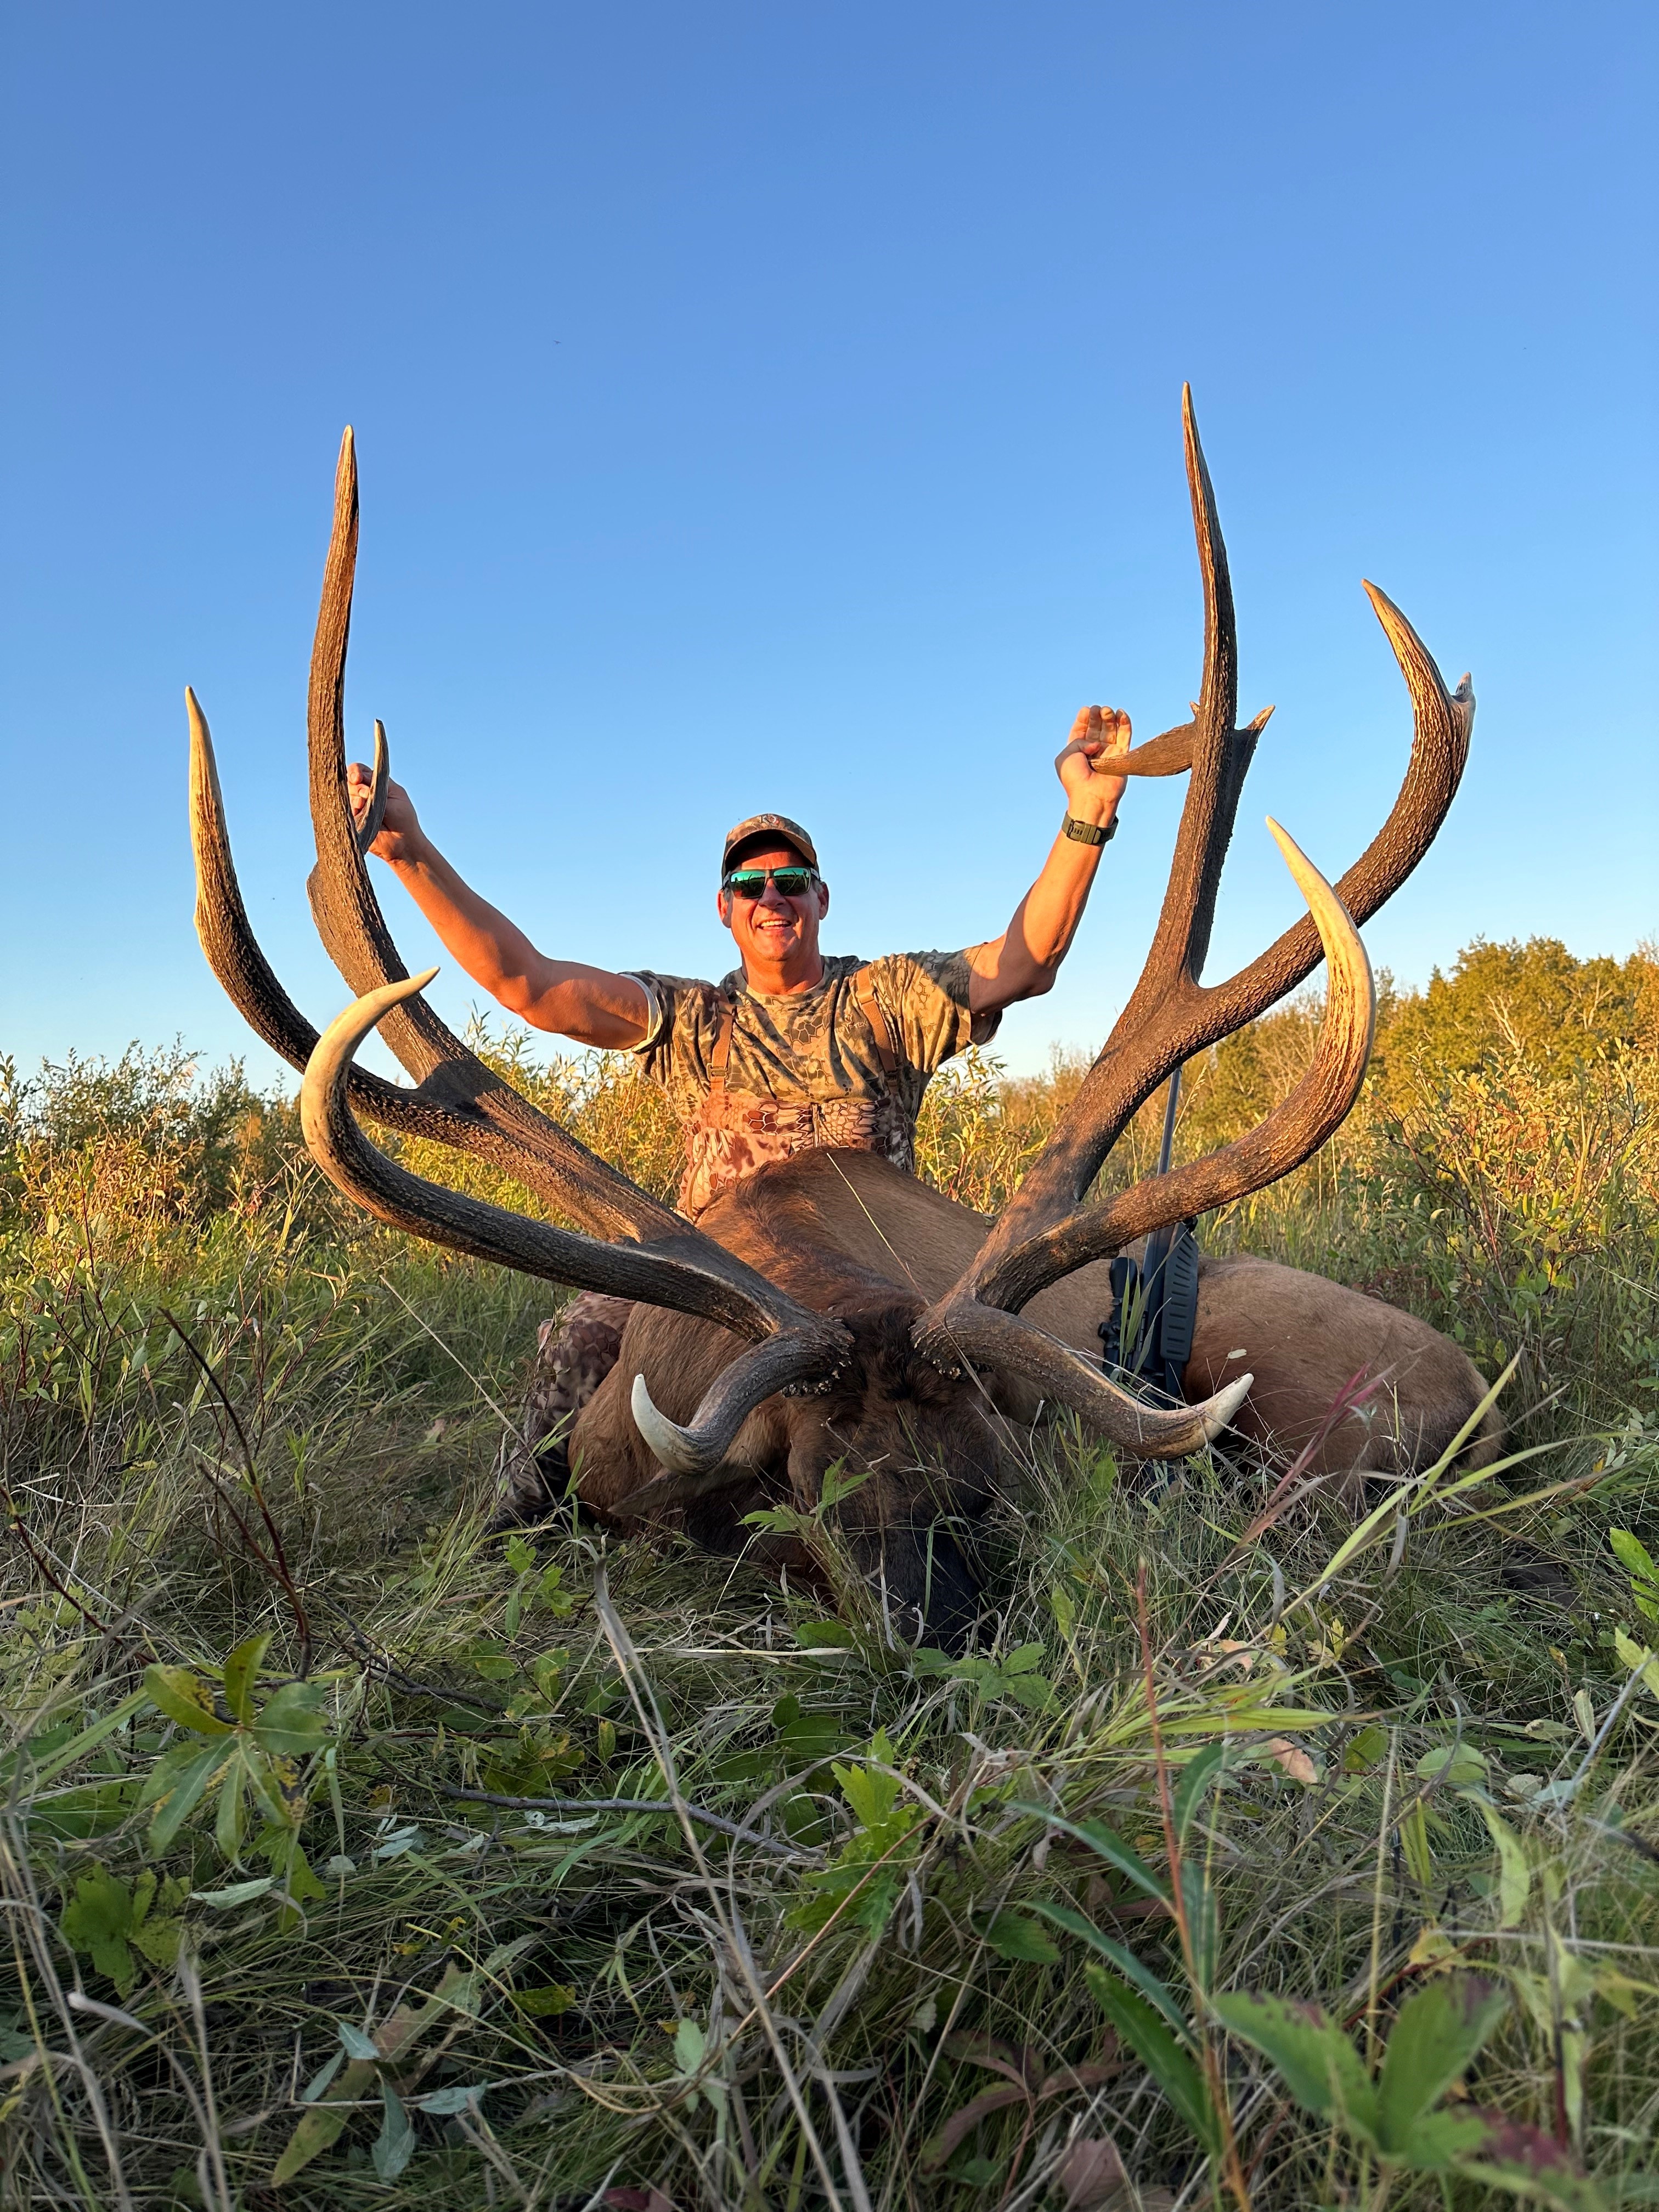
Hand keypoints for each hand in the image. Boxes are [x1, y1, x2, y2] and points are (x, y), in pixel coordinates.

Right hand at [346, 762, 423, 863]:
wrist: (403, 844)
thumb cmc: (403, 819)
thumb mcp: (394, 796)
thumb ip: (375, 786)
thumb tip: (357, 779)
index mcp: (376, 783)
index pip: (360, 770)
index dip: (356, 771)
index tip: (358, 778)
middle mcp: (364, 792)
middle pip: (349, 781)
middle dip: (356, 786)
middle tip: (365, 794)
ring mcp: (357, 806)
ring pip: (345, 795)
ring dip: (353, 798)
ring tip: (363, 806)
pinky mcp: (352, 820)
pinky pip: (344, 811)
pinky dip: (349, 811)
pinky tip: (358, 814)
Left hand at [1055, 704, 1129, 825]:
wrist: (1092, 797)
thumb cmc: (1075, 780)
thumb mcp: (1066, 756)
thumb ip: (1078, 741)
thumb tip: (1097, 743)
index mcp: (1077, 751)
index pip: (1082, 730)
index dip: (1085, 719)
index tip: (1087, 710)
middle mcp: (1093, 751)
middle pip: (1097, 728)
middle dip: (1098, 717)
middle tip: (1099, 710)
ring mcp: (1108, 753)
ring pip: (1111, 730)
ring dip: (1110, 718)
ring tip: (1108, 711)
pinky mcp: (1121, 756)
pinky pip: (1125, 737)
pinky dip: (1125, 725)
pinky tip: (1122, 714)